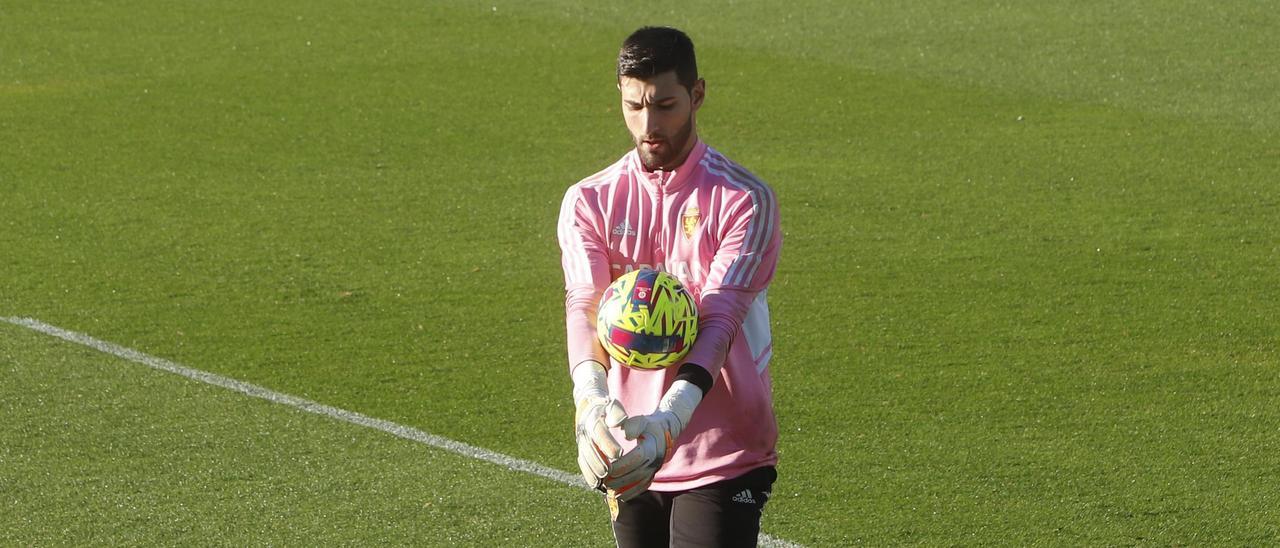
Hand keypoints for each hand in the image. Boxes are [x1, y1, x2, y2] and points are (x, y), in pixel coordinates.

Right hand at [572, 361, 624, 489]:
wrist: (590, 407)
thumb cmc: (607, 409)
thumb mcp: (613, 407)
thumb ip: (616, 413)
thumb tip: (619, 421)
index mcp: (593, 419)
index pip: (598, 432)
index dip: (608, 443)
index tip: (619, 453)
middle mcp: (583, 431)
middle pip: (589, 448)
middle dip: (598, 461)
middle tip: (608, 472)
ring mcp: (581, 441)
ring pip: (584, 457)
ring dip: (591, 470)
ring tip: (601, 481)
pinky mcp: (581, 449)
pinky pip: (582, 462)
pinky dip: (588, 474)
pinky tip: (595, 484)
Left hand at [603, 380, 701, 500]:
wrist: (662, 434)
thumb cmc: (647, 426)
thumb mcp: (640, 421)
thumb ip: (632, 425)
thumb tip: (624, 433)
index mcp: (653, 446)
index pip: (638, 458)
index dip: (623, 464)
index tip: (608, 467)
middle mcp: (655, 461)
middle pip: (637, 473)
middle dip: (619, 478)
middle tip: (603, 480)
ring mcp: (654, 470)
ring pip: (638, 483)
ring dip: (622, 487)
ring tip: (606, 487)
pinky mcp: (651, 476)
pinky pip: (641, 488)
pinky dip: (629, 493)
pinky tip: (616, 494)